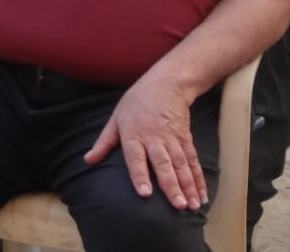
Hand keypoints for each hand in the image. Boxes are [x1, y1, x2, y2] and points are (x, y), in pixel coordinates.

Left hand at [83, 74, 205, 211]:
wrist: (166, 84)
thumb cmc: (136, 102)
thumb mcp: (116, 118)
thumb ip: (104, 142)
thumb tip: (87, 160)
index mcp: (133, 134)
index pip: (136, 157)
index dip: (140, 175)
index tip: (145, 193)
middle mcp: (154, 138)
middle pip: (163, 164)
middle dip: (172, 186)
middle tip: (179, 205)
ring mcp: (172, 138)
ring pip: (181, 165)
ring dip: (189, 186)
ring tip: (193, 206)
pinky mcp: (186, 138)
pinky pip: (193, 161)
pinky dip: (198, 178)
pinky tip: (202, 194)